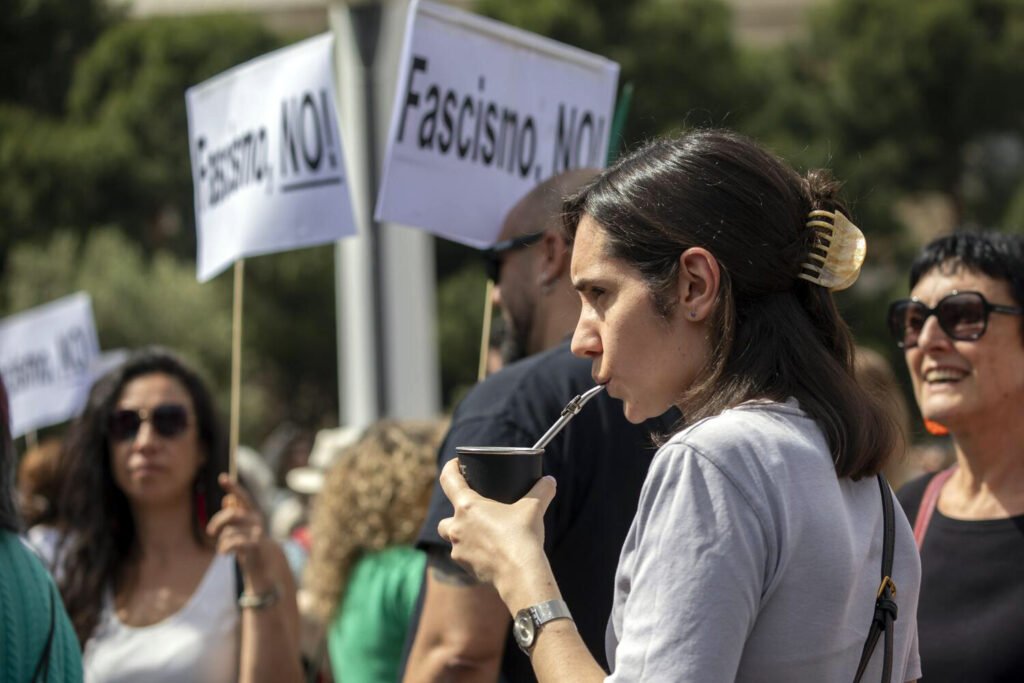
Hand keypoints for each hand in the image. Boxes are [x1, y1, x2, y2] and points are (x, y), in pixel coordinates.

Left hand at [207, 474, 273, 586]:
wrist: (264, 563)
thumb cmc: (250, 543)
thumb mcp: (242, 528)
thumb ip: (236, 513)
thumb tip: (227, 500)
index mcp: (252, 512)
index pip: (242, 497)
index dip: (233, 487)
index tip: (222, 477)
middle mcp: (256, 519)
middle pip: (232, 514)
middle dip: (218, 522)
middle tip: (210, 532)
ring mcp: (257, 532)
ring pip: (230, 532)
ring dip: (222, 541)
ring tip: (223, 548)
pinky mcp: (255, 545)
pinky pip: (234, 543)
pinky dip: (225, 547)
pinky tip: (224, 553)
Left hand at [437, 459, 557, 609]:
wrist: (521, 574)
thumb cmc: (522, 537)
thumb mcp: (534, 508)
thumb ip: (541, 491)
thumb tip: (550, 481)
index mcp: (468, 506)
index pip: (448, 480)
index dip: (450, 468)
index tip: (456, 464)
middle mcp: (457, 527)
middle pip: (444, 519)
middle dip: (455, 516)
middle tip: (473, 513)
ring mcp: (459, 550)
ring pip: (453, 540)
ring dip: (464, 536)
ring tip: (482, 535)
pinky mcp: (466, 568)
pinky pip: (465, 557)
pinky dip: (474, 554)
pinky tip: (490, 553)